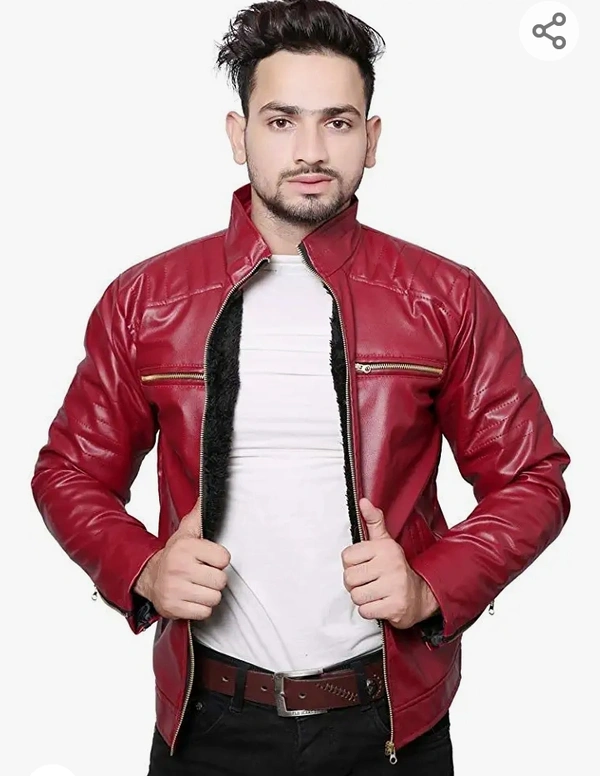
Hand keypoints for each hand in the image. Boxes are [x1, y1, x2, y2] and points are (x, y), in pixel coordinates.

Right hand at [135, 497, 230, 620]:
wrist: (149, 577)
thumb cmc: (175, 555)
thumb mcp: (187, 532)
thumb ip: (200, 514)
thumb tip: (209, 491)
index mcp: (186, 547)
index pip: (224, 558)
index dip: (219, 560)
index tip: (209, 559)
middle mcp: (179, 568)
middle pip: (221, 581)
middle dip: (215, 579)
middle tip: (202, 574)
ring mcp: (175, 589)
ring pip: (214, 598)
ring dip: (208, 595)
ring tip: (197, 586)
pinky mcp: (173, 608)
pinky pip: (204, 613)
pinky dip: (200, 608)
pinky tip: (191, 598)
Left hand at [341, 498, 439, 629]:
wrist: (421, 595)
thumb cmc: (396, 568)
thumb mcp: (385, 542)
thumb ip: (373, 522)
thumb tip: (363, 502)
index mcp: (384, 548)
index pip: (346, 557)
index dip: (352, 565)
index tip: (365, 566)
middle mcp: (391, 565)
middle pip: (349, 578)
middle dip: (355, 584)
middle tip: (369, 582)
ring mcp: (394, 586)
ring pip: (356, 596)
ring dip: (362, 598)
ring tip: (375, 593)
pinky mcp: (395, 607)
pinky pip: (365, 611)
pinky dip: (369, 611)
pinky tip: (380, 603)